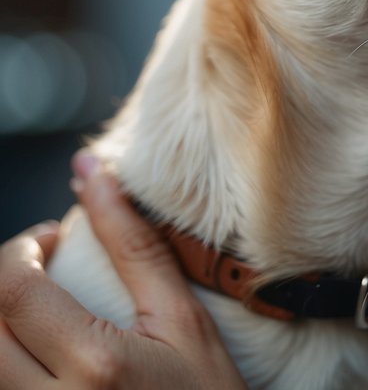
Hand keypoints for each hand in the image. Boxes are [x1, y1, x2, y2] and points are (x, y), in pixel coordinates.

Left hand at [0, 155, 246, 388]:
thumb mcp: (182, 320)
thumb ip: (134, 244)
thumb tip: (91, 170)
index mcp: (95, 364)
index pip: (10, 287)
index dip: (20, 249)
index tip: (52, 240)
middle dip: (1, 284)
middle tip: (40, 271)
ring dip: (1, 323)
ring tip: (39, 311)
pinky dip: (7, 357)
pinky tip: (37, 347)